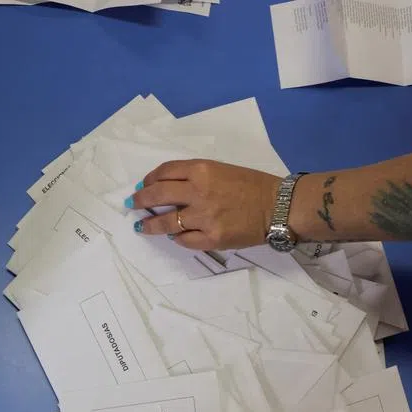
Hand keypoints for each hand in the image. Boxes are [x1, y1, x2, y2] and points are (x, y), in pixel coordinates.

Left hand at [128, 160, 281, 250]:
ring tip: (141, 226)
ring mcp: (204, 217)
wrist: (278, 206)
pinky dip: (177, 238)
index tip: (143, 186)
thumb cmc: (252, 185)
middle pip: (158, 195)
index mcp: (202, 170)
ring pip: (166, 222)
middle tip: (133, 204)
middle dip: (140, 200)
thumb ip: (195, 177)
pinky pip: (184, 240)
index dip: (149, 179)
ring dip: (150, 225)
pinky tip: (174, 236)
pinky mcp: (212, 238)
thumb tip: (166, 187)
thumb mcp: (221, 170)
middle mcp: (199, 192)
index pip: (164, 172)